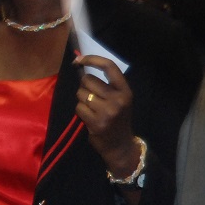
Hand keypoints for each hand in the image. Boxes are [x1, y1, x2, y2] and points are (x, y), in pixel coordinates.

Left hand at [73, 54, 138, 175]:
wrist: (120, 146)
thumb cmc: (117, 119)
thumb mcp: (119, 99)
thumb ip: (104, 84)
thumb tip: (79, 63)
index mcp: (125, 91)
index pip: (109, 67)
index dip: (92, 59)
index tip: (78, 59)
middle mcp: (118, 99)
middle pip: (88, 80)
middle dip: (84, 86)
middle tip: (92, 98)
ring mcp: (108, 111)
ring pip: (81, 93)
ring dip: (82, 100)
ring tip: (93, 109)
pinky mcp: (97, 122)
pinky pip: (78, 107)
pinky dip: (81, 111)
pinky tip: (90, 118)